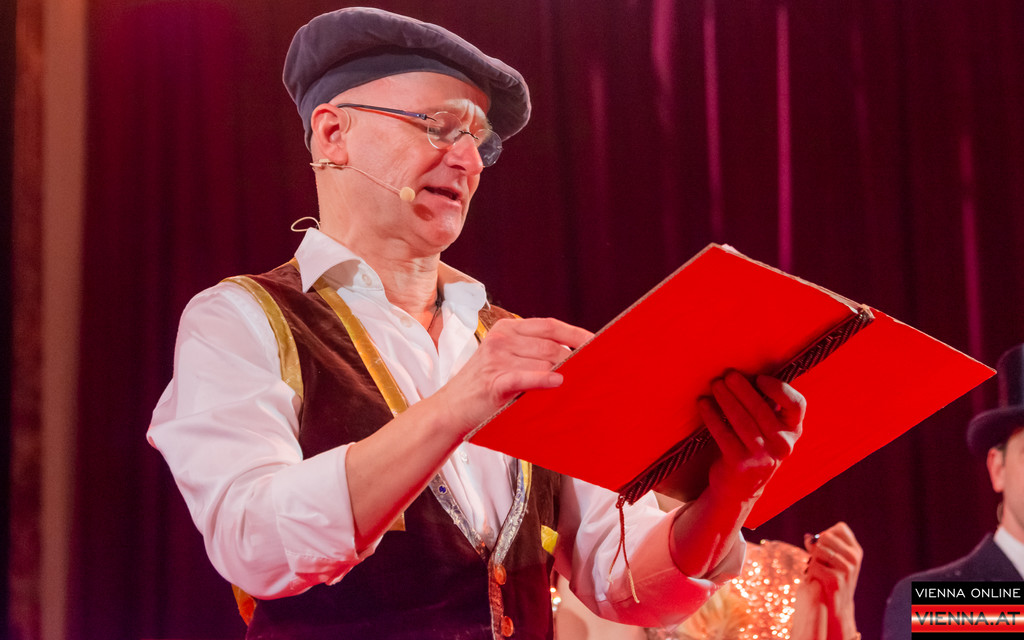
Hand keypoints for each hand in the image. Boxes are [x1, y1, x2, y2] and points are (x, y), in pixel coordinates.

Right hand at [436, 317, 592, 436]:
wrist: (451, 410)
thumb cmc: (484, 387)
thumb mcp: (505, 359)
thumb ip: (533, 352)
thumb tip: (574, 355)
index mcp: (505, 329)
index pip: (550, 325)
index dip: (576, 333)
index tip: (596, 342)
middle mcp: (501, 339)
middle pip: (551, 345)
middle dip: (573, 359)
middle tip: (591, 371)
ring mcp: (496, 359)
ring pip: (544, 362)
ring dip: (563, 374)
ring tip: (577, 384)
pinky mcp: (495, 381)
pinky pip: (526, 377)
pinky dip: (544, 379)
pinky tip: (558, 382)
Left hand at [698, 371, 804, 500]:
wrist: (740, 487)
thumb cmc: (754, 445)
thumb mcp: (769, 428)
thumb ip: (766, 405)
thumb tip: (746, 372)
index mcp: (793, 431)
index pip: (797, 405)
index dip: (780, 389)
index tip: (759, 378)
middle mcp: (783, 445)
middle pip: (762, 409)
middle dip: (742, 389)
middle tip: (727, 375)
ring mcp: (763, 457)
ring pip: (742, 421)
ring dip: (726, 399)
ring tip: (715, 385)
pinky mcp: (741, 464)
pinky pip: (723, 434)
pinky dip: (712, 416)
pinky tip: (703, 403)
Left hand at [803, 521, 861, 638]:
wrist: (838, 605)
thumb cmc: (831, 577)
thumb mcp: (829, 559)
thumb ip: (818, 546)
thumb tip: (807, 538)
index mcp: (855, 550)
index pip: (840, 528)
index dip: (827, 533)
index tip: (824, 546)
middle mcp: (854, 557)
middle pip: (826, 536)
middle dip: (816, 547)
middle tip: (817, 561)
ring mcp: (847, 568)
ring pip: (818, 550)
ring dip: (812, 560)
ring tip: (815, 570)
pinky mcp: (836, 579)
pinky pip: (814, 566)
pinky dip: (810, 571)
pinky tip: (814, 579)